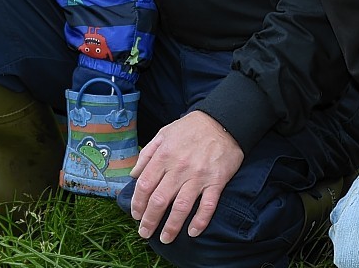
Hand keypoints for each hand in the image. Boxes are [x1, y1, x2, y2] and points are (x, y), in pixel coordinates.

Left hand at [129, 110, 244, 243]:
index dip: (137, 204)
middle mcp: (179, 168)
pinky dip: (200, 221)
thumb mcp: (164, 133)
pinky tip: (193, 232)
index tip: (136, 215)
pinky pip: (208, 205)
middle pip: (159, 200)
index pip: (144, 186)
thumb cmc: (191, 127)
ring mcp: (199, 176)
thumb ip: (147, 154)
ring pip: (181, 207)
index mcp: (164, 156)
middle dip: (149, 221)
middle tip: (145, 233)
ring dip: (171, 227)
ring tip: (165, 238)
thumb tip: (133, 175)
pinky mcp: (217, 181)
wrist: (224, 120)